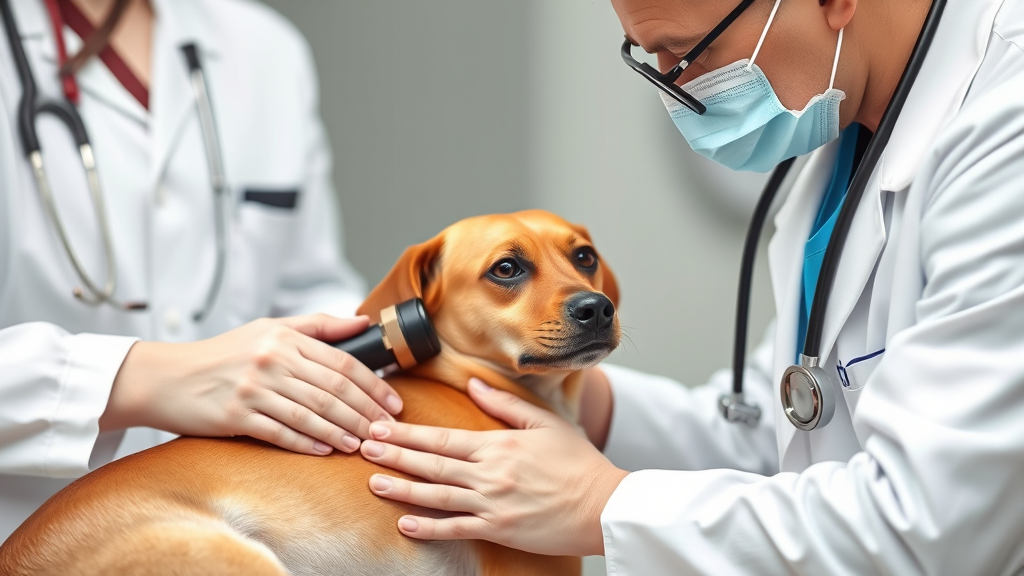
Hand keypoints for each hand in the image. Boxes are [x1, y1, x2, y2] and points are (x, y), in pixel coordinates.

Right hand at [100, 314, 403, 455]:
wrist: (166, 377)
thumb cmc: (223, 354)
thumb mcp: (269, 328)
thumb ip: (317, 326)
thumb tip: (363, 322)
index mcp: (283, 337)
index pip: (341, 362)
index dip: (373, 385)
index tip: (392, 403)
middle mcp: (271, 360)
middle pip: (332, 390)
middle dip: (365, 412)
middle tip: (386, 430)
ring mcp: (252, 388)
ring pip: (312, 413)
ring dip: (342, 431)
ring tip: (363, 444)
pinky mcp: (235, 416)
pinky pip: (281, 432)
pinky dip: (307, 443)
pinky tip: (327, 451)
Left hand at [360, 378, 628, 556]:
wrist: (604, 505)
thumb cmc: (578, 463)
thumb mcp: (544, 422)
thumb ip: (505, 404)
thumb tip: (473, 383)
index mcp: (498, 445)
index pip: (442, 438)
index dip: (407, 434)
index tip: (380, 426)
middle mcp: (490, 474)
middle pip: (432, 464)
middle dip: (394, 455)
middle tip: (363, 447)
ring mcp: (492, 504)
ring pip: (437, 496)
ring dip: (402, 489)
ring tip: (373, 482)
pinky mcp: (499, 530)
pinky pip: (457, 530)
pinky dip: (429, 529)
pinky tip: (405, 524)